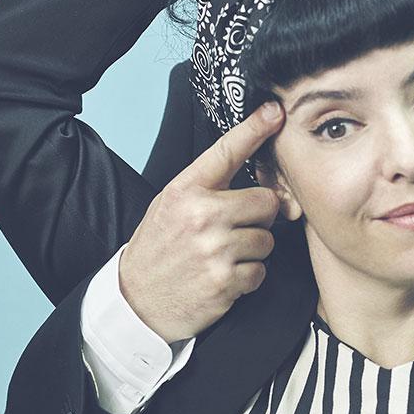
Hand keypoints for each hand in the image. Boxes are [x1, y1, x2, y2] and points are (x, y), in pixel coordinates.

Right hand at [118, 103, 285, 342]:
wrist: (137, 302)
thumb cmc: (160, 249)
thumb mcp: (171, 206)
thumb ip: (209, 188)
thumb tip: (261, 178)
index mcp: (185, 191)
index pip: (227, 151)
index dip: (255, 128)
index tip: (276, 111)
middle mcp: (201, 216)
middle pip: (265, 201)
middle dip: (259, 216)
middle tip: (236, 228)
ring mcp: (214, 250)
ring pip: (267, 239)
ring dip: (253, 250)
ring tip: (224, 255)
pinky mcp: (224, 282)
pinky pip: (260, 272)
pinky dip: (248, 278)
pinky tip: (224, 277)